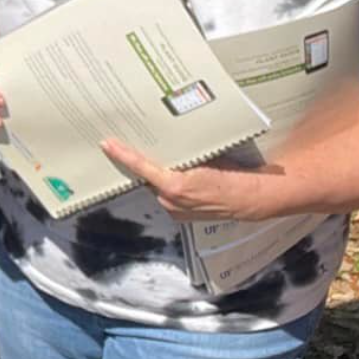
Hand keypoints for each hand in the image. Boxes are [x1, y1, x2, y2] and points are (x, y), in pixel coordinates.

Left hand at [100, 138, 287, 222]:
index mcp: (175, 187)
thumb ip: (183, 158)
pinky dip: (165, 185)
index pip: (142, 167)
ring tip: (160, 160)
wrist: (251, 199)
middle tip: (130, 145)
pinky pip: (165, 196)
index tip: (107, 143)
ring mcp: (174, 210)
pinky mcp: (180, 215)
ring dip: (155, 175)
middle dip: (140, 163)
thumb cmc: (231, 176)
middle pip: (146, 177)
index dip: (123, 154)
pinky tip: (173, 175)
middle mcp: (171, 201)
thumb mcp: (206, 159)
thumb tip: (166, 146)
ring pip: (155, 187)